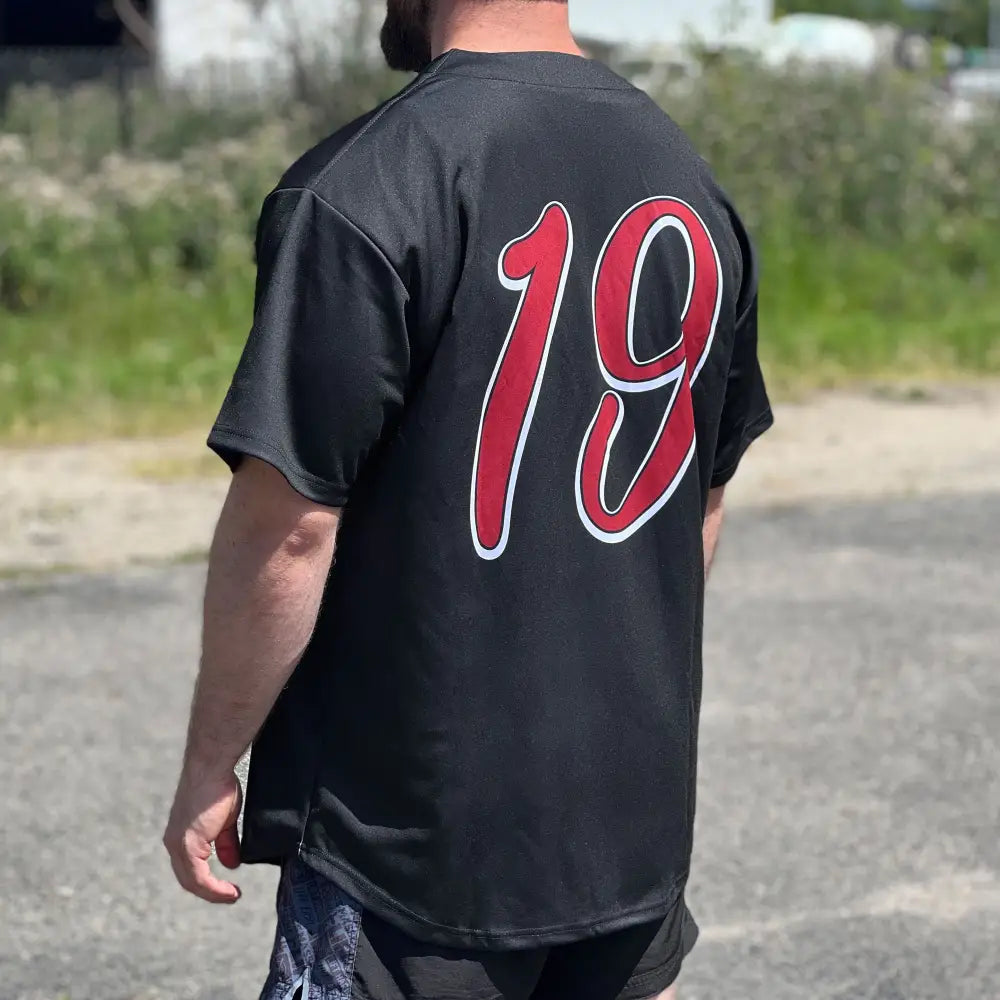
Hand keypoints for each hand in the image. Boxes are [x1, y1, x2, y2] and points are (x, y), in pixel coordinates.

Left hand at [163, 768, 242, 903]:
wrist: (211, 768)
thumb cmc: (218, 786)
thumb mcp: (225, 820)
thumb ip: (225, 842)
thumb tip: (231, 863)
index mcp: (181, 836)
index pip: (190, 868)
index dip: (208, 882)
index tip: (228, 888)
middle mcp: (174, 843)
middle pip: (188, 879)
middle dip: (210, 892)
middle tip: (230, 895)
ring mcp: (178, 845)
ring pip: (192, 882)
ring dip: (213, 893)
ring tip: (232, 896)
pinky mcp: (186, 844)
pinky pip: (199, 877)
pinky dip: (214, 889)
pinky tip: (229, 891)